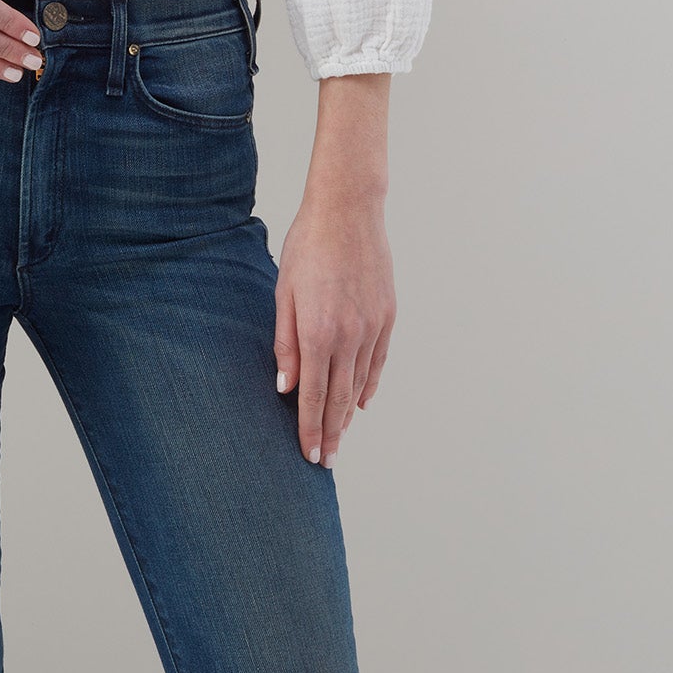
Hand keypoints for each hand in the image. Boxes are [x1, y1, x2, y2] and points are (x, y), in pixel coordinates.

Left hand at [273, 166, 394, 468]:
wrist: (348, 211)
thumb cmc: (307, 246)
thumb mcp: (284, 292)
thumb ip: (285, 342)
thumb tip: (285, 387)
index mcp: (318, 332)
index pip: (315, 396)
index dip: (311, 429)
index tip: (311, 456)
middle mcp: (350, 336)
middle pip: (341, 398)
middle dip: (332, 432)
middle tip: (325, 461)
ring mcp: (373, 327)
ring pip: (361, 383)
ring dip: (349, 414)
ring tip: (340, 436)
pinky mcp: (388, 316)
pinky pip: (378, 361)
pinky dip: (370, 385)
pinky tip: (362, 402)